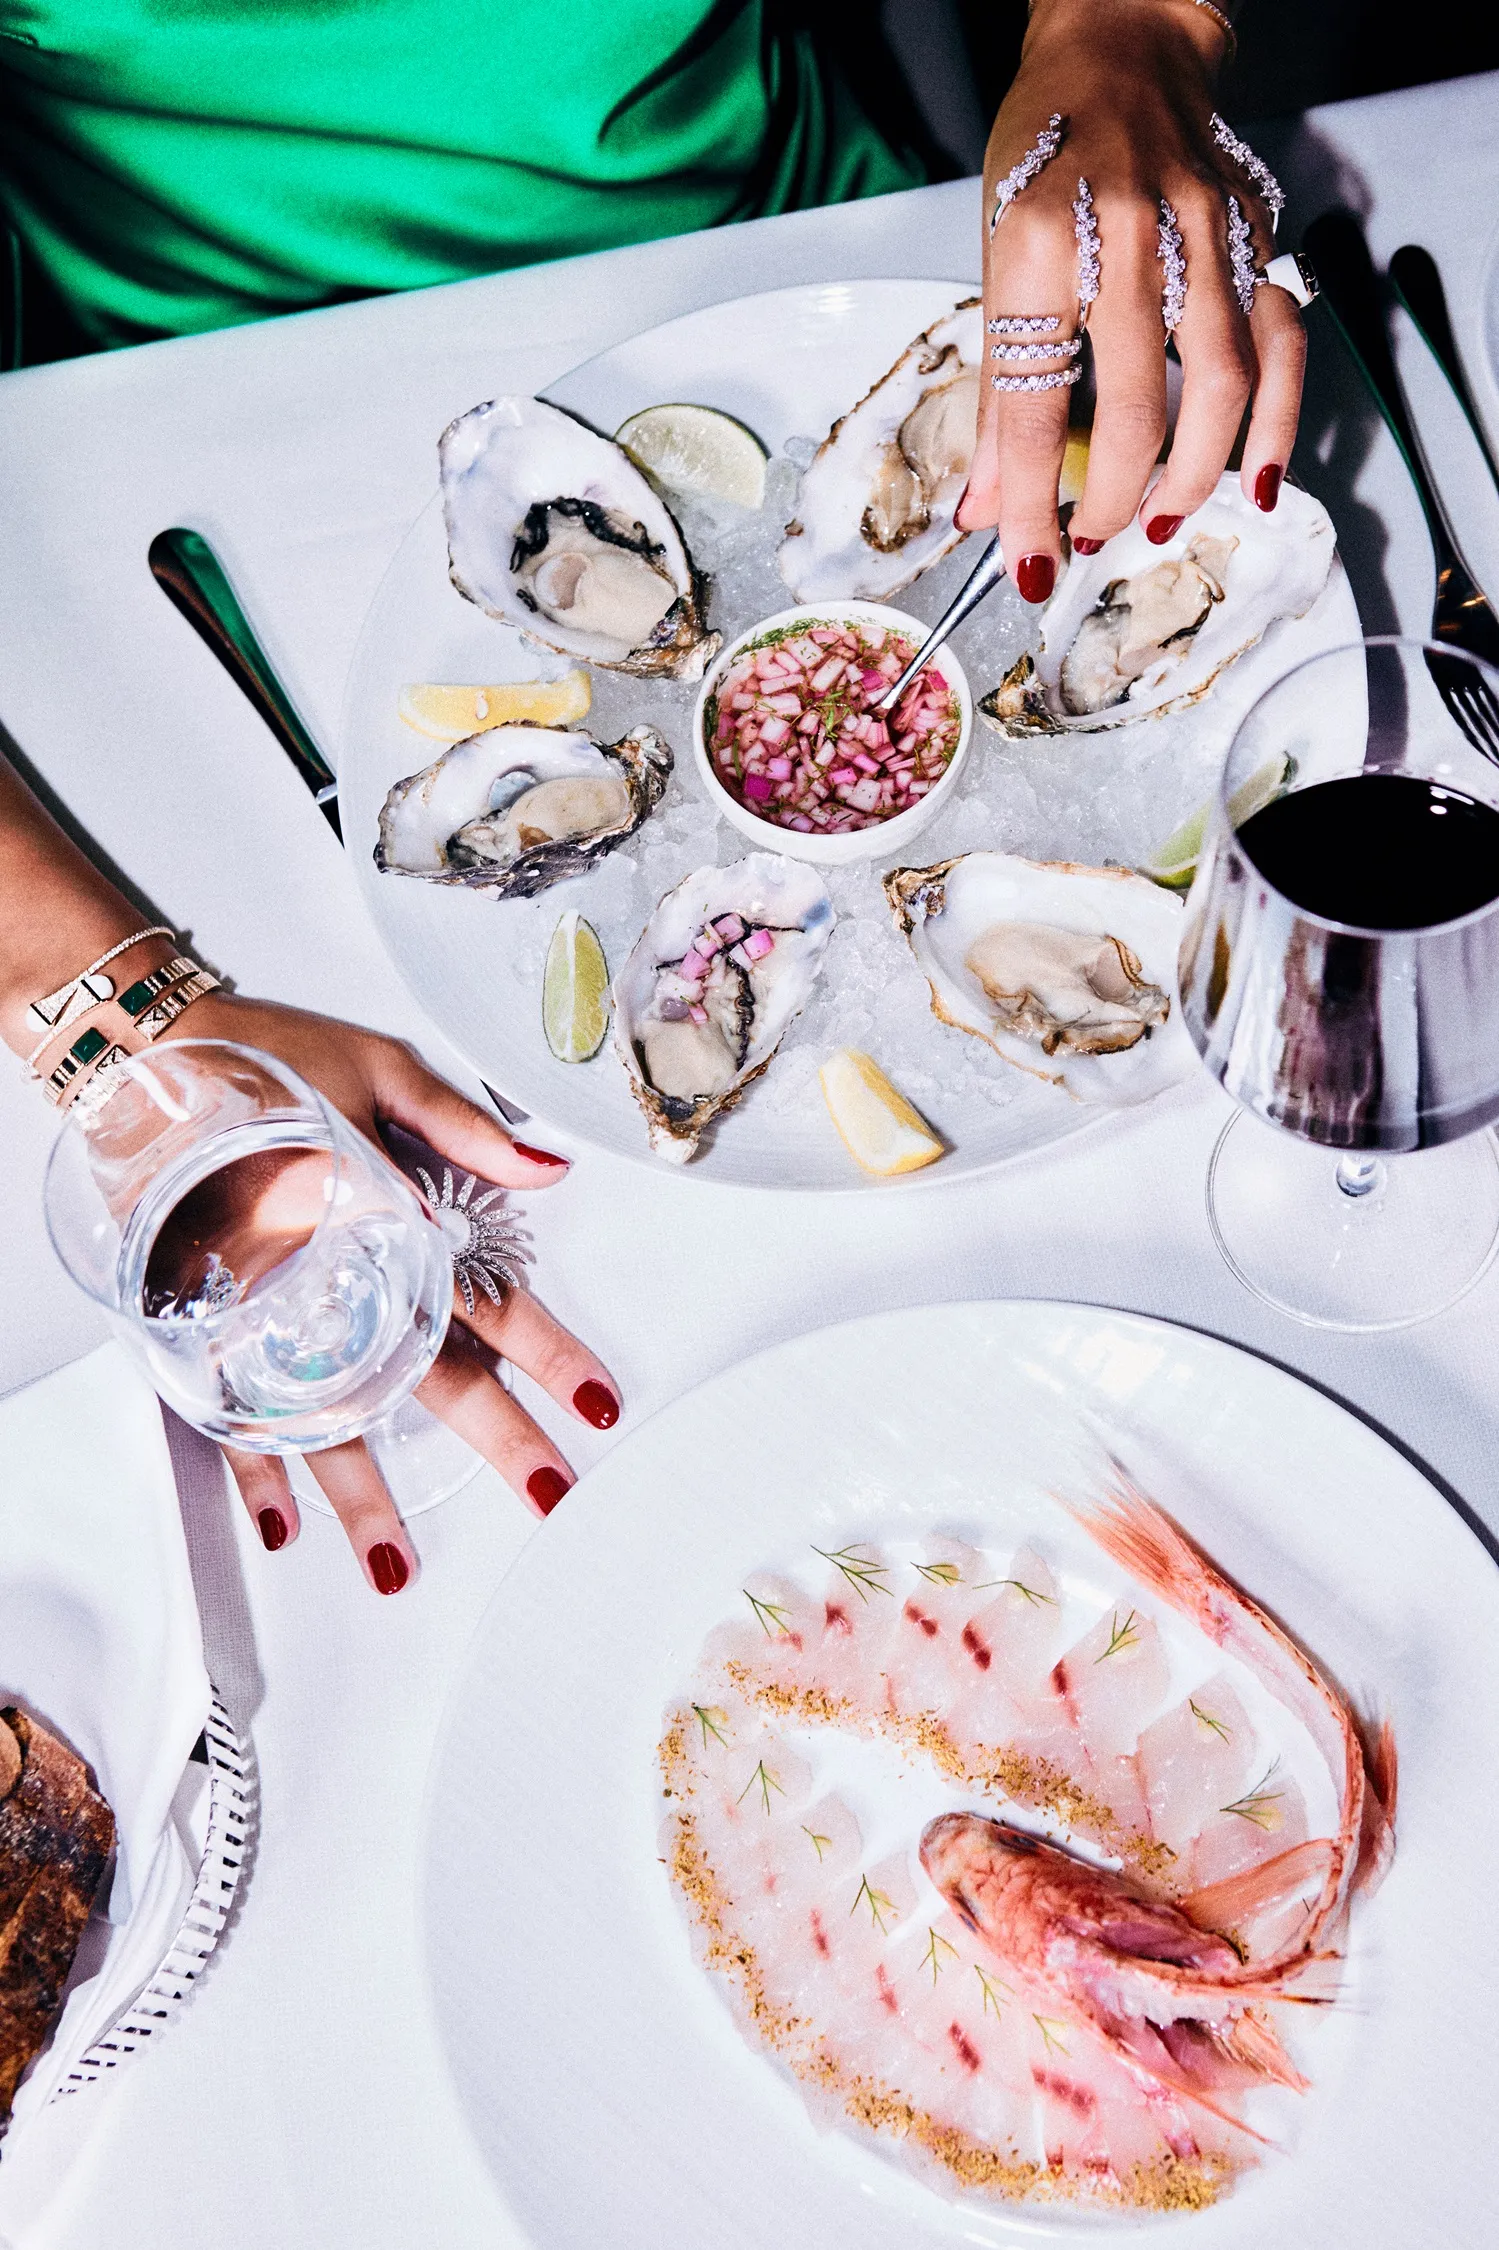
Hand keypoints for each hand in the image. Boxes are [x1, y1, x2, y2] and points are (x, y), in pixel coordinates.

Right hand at [162, 991, 619, 1594]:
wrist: (138, 1063)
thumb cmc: (264, 1060)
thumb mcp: (378, 1070)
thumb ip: (463, 1128)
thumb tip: (548, 1169)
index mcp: (385, 1216)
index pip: (486, 1297)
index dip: (548, 1352)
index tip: (597, 1404)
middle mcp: (329, 1276)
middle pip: (426, 1373)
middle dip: (495, 1438)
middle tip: (548, 1492)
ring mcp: (262, 1312)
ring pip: (327, 1416)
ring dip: (363, 1497)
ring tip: (395, 1566)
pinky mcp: (204, 1326)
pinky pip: (228, 1410)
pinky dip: (252, 1469)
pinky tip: (278, 1524)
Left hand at [958, 0, 1304, 597]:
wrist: (1121, 46)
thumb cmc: (1046, 150)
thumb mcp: (995, 258)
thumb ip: (998, 387)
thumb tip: (989, 503)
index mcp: (1041, 246)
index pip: (1031, 403)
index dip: (1026, 501)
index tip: (1026, 564)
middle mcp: (1130, 241)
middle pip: (1135, 407)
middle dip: (1110, 496)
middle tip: (1091, 536)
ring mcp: (1204, 237)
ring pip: (1220, 387)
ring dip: (1192, 476)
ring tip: (1158, 520)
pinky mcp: (1253, 239)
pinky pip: (1280, 346)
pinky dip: (1275, 423)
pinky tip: (1257, 480)